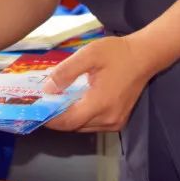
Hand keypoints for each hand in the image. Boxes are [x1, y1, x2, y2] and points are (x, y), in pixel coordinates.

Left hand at [42, 35, 157, 132]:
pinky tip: (73, 102)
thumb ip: (66, 72)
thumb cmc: (117, 53)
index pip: (68, 121)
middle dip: (57, 117)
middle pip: (74, 126)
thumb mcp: (88, 55)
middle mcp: (108, 119)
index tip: (36, 110)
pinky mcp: (119, 120)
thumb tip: (48, 89)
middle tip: (42, 104)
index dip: (50, 118)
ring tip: (55, 102)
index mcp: (100, 103)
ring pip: (83, 127)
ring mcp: (115, 122)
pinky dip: (81, 117)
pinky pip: (93, 124)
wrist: (144, 56)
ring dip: (69, 118)